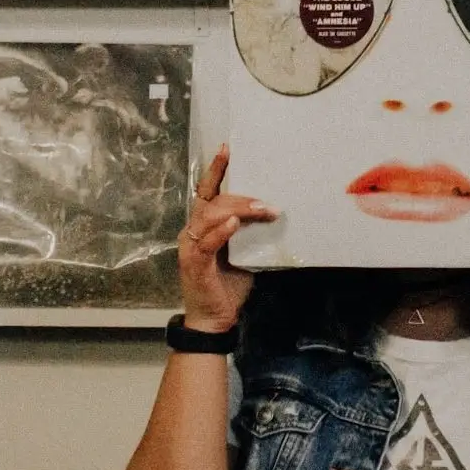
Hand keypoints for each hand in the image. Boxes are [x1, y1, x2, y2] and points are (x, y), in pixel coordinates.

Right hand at [178, 145, 276, 333]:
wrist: (214, 320)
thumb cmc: (228, 286)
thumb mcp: (245, 253)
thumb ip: (252, 234)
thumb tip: (278, 214)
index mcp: (204, 226)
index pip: (208, 191)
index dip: (216, 170)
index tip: (227, 148)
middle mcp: (193, 231)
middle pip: (213, 201)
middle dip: (242, 197)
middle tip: (268, 203)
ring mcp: (191, 246)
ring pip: (209, 215)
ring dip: (237, 209)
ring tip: (260, 209)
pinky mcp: (193, 263)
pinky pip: (206, 242)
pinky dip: (220, 231)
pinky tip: (234, 224)